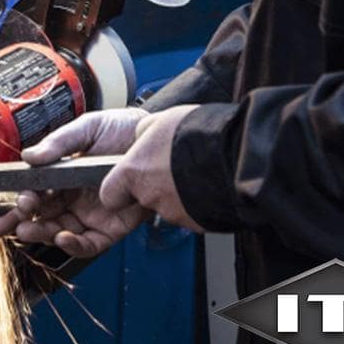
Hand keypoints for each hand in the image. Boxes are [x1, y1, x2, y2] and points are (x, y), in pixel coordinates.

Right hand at [0, 108, 149, 256]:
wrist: (157, 141)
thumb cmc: (123, 130)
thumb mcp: (88, 128)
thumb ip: (59, 143)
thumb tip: (29, 156)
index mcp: (62, 174)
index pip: (34, 191)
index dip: (20, 198)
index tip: (13, 199)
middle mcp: (73, 197)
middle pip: (39, 215)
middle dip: (17, 222)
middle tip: (1, 226)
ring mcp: (90, 214)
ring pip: (57, 231)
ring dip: (39, 233)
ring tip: (27, 230)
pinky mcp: (110, 228)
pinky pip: (87, 243)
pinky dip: (73, 245)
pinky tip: (61, 237)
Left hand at [100, 105, 203, 232]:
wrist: (235, 153)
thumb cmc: (196, 133)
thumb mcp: (158, 121)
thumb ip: (141, 134)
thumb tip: (138, 137)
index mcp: (133, 171)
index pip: (109, 194)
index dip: (117, 187)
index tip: (125, 180)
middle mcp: (148, 195)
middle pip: (140, 198)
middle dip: (152, 185)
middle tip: (168, 167)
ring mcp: (172, 211)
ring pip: (165, 205)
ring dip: (174, 191)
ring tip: (190, 171)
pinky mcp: (194, 222)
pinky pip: (188, 213)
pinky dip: (193, 201)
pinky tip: (203, 183)